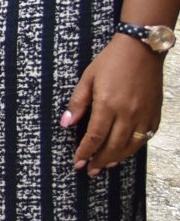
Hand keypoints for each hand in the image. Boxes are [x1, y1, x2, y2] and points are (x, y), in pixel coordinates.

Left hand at [63, 35, 164, 173]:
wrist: (142, 49)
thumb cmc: (111, 61)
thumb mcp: (88, 78)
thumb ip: (77, 103)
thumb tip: (66, 124)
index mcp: (108, 105)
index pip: (95, 137)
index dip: (85, 152)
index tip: (77, 162)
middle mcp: (128, 113)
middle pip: (113, 146)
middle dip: (100, 161)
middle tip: (90, 171)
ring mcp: (144, 114)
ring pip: (131, 145)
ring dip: (118, 158)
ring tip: (106, 165)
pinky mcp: (155, 113)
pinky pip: (146, 136)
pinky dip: (135, 147)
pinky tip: (126, 151)